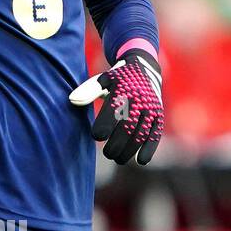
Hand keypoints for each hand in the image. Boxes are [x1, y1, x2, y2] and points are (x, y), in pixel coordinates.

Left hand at [69, 50, 162, 165]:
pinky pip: (155, 135)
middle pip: (127, 128)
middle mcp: (139, 100)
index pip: (112, 112)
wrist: (145, 68)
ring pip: (141, 135)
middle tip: (108, 153)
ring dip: (130, 151)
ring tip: (118, 159)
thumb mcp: (104, 80)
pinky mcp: (158, 116)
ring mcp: (151, 109)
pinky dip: (149, 149)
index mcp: (123, 90)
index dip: (104, 126)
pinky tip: (141, 161)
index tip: (97, 136)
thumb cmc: (117, 79)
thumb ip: (88, 91)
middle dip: (116, 145)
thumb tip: (72, 101)